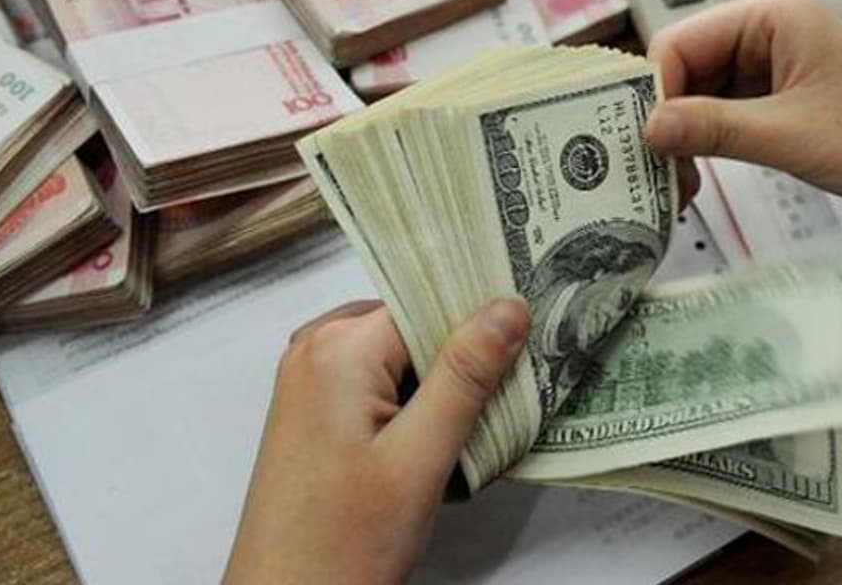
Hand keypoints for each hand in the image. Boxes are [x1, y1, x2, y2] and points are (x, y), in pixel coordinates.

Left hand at [224, 298, 530, 584]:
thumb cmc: (340, 543)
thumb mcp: (419, 458)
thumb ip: (465, 377)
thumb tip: (507, 307)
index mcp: (339, 346)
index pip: (430, 299)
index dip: (481, 316)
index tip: (531, 333)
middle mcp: (316, 348)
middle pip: (415, 323)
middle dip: (463, 354)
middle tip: (507, 391)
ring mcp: (310, 378)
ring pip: (401, 354)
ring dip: (442, 384)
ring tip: (471, 427)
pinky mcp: (315, 409)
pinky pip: (379, 380)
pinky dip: (415, 402)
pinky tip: (437, 442)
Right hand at [645, 0, 841, 343]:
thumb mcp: (790, 137)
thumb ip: (712, 129)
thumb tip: (648, 129)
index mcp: (774, 14)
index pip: (680, 42)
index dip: (655, 94)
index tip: (641, 146)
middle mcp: (771, 30)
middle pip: (687, 68)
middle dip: (668, 120)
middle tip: (653, 176)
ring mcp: (779, 65)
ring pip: (703, 95)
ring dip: (686, 137)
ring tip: (676, 187)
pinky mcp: (786, 98)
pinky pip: (727, 114)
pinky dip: (709, 144)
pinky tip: (697, 178)